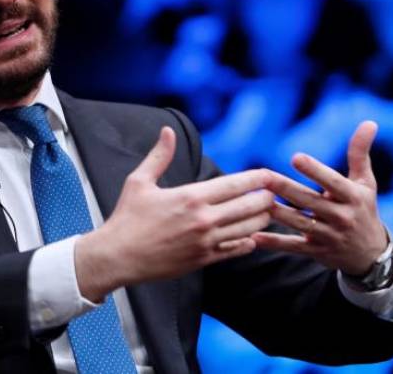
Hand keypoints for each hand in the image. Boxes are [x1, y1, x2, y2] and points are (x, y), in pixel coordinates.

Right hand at [76, 126, 275, 300]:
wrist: (117, 256)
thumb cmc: (127, 217)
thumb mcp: (140, 181)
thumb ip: (159, 156)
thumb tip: (167, 131)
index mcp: (191, 197)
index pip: (236, 184)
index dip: (257, 178)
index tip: (269, 174)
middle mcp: (203, 220)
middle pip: (250, 206)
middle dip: (266, 198)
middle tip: (275, 192)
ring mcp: (205, 242)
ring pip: (248, 230)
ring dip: (261, 220)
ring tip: (267, 212)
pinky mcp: (203, 260)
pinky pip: (235, 251)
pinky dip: (248, 243)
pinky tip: (252, 237)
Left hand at [252, 120, 387, 274]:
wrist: (370, 255)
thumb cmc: (364, 209)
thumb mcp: (366, 182)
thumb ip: (360, 153)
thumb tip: (369, 122)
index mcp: (353, 197)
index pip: (332, 182)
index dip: (315, 171)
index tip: (295, 157)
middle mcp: (341, 217)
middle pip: (309, 201)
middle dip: (286, 189)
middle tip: (264, 176)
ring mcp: (328, 236)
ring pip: (299, 223)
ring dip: (277, 213)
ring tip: (254, 201)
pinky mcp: (316, 251)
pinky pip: (293, 247)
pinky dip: (274, 243)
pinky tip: (253, 237)